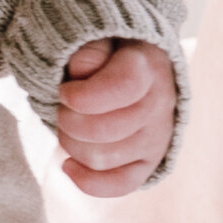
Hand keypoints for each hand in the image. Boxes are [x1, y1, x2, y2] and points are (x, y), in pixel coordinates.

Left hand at [56, 37, 175, 199]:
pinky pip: (121, 185)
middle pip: (103, 131)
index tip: (65, 91)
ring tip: (68, 127)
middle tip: (62, 109)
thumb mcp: (99, 38)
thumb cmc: (108, 53)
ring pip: (102, 159)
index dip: (82, 96)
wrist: (138, 68)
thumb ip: (89, 49)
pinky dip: (88, 181)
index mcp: (148, 66)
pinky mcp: (151, 161)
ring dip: (71, 145)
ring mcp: (157, 137)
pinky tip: (68, 165)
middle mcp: (160, 104)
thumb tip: (81, 72)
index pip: (122, 88)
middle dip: (68, 120)